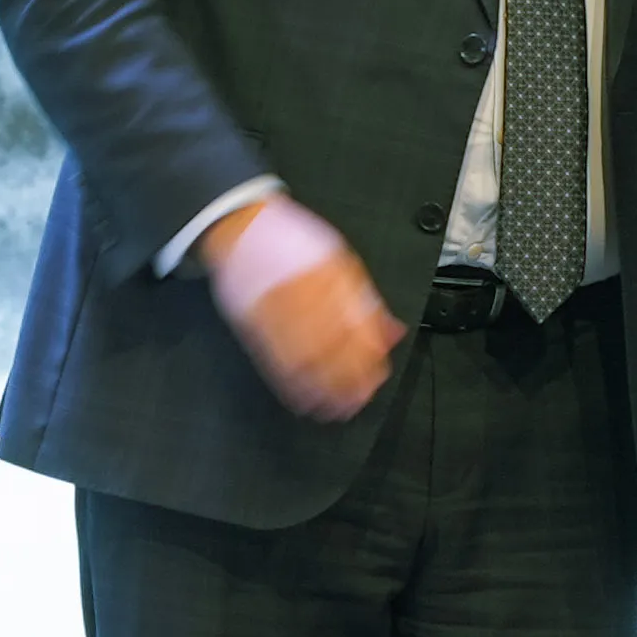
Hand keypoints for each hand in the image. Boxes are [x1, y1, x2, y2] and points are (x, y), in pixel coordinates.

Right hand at [200, 196, 406, 421]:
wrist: (244, 229)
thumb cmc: (294, 243)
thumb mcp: (340, 261)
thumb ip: (365, 300)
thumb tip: (391, 330)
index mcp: (331, 279)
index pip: (358, 325)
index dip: (369, 355)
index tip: (378, 372)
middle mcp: (306, 297)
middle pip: (335, 347)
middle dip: (351, 378)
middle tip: (362, 398)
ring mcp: (279, 313)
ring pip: (307, 360)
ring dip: (326, 389)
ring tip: (340, 408)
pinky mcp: (255, 326)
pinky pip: (276, 361)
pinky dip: (293, 385)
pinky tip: (305, 399)